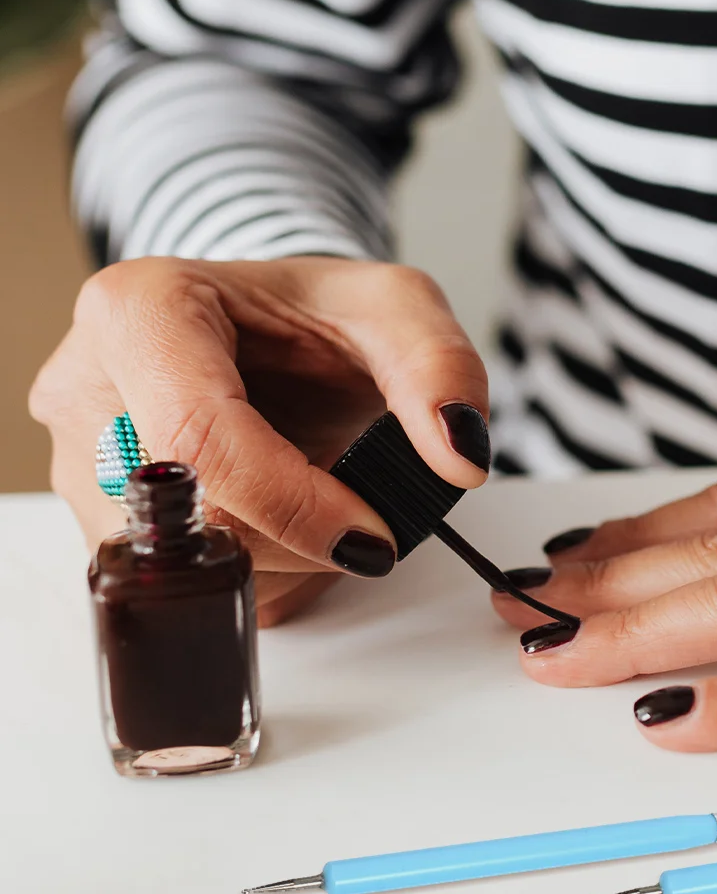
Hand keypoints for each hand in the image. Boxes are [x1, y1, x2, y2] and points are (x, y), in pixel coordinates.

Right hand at [31, 257, 488, 622]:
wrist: (276, 336)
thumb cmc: (319, 316)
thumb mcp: (399, 310)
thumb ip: (441, 369)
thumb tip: (459, 456)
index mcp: (140, 311)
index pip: (200, 437)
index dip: (295, 503)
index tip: (374, 535)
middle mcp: (87, 386)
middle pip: (188, 514)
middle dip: (297, 537)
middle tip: (362, 514)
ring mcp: (81, 461)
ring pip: (180, 565)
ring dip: (278, 562)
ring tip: (324, 501)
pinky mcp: (100, 518)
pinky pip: (178, 583)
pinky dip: (255, 571)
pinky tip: (286, 524)